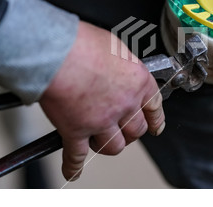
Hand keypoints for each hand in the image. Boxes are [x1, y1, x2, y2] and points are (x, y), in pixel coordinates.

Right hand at [39, 21, 164, 180]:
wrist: (57, 51)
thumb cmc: (83, 43)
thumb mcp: (116, 46)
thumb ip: (123, 64)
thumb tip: (120, 68)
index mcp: (138, 82)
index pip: (154, 107)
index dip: (155, 120)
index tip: (155, 126)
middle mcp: (125, 104)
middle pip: (136, 130)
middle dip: (130, 133)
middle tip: (123, 131)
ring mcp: (102, 120)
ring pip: (113, 146)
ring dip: (108, 145)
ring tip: (101, 141)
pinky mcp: (77, 130)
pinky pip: (77, 155)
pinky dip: (75, 165)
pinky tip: (74, 170)